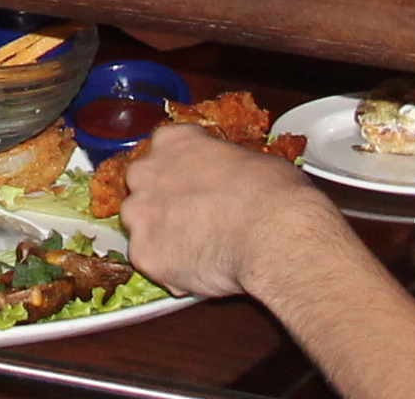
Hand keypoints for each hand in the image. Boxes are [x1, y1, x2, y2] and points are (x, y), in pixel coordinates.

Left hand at [115, 117, 344, 302]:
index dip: (181, 173)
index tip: (195, 186)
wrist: (273, 235)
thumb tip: (232, 182)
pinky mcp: (143, 254)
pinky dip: (170, 271)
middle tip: (194, 222)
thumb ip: (222, 168)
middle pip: (143, 187)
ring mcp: (140, 214)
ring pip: (141, 226)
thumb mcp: (252, 161)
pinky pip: (151, 263)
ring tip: (197, 251)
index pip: (165, 151)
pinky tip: (199, 273)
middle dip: (163, 203)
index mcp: (173, 141)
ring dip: (162, 237)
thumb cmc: (274, 195)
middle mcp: (146, 172)